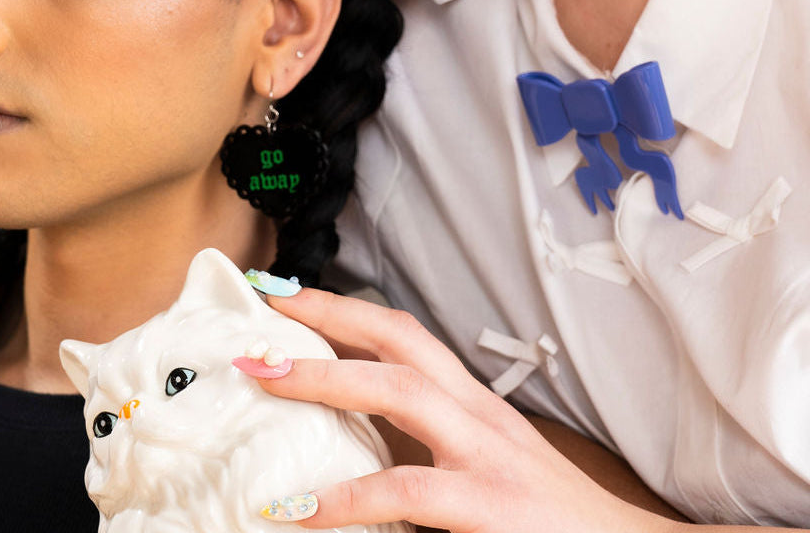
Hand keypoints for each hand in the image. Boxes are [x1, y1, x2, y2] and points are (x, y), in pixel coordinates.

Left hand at [253, 287, 673, 532]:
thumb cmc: (545, 516)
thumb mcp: (481, 464)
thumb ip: (426, 446)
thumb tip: (350, 441)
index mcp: (469, 402)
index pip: (401, 334)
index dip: (344, 309)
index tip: (289, 297)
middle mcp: (476, 412)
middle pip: (397, 337)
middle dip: (328, 314)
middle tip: (264, 308)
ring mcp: (484, 453)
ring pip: (400, 389)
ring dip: (327, 378)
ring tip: (266, 375)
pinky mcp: (490, 505)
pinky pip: (408, 492)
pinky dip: (349, 498)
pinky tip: (300, 509)